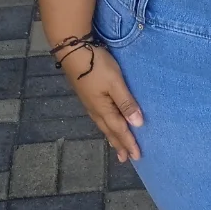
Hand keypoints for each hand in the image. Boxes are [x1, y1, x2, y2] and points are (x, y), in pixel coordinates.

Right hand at [63, 45, 143, 161]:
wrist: (73, 51)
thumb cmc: (96, 66)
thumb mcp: (115, 83)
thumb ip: (126, 103)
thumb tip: (137, 125)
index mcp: (103, 109)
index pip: (120, 129)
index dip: (129, 143)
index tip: (137, 156)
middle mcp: (95, 110)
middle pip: (110, 131)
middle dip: (119, 144)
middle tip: (125, 158)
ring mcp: (90, 103)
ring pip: (103, 125)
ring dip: (112, 137)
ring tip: (116, 147)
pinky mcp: (87, 96)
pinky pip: (99, 118)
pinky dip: (105, 126)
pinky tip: (106, 124)